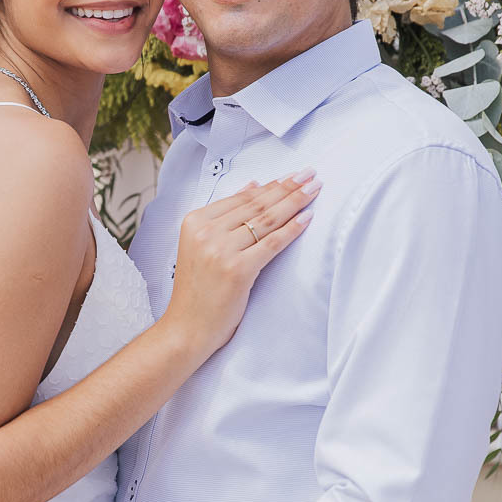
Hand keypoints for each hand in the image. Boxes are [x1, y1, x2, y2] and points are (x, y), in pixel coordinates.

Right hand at [163, 170, 319, 358]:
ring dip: (294, 201)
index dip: (271, 185)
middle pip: (256, 204)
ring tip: (314, 189)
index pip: (242, 198)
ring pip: (266, 220)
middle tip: (309, 174)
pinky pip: (271, 243)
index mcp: (194, 222)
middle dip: (287, 187)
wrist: (187, 327)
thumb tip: (252, 186)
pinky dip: (292, 229)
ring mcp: (220, 251)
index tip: (291, 176)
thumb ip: (225, 216)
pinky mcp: (237, 270)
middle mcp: (206, 232)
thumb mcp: (202, 245)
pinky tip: (307, 217)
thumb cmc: (198, 290)